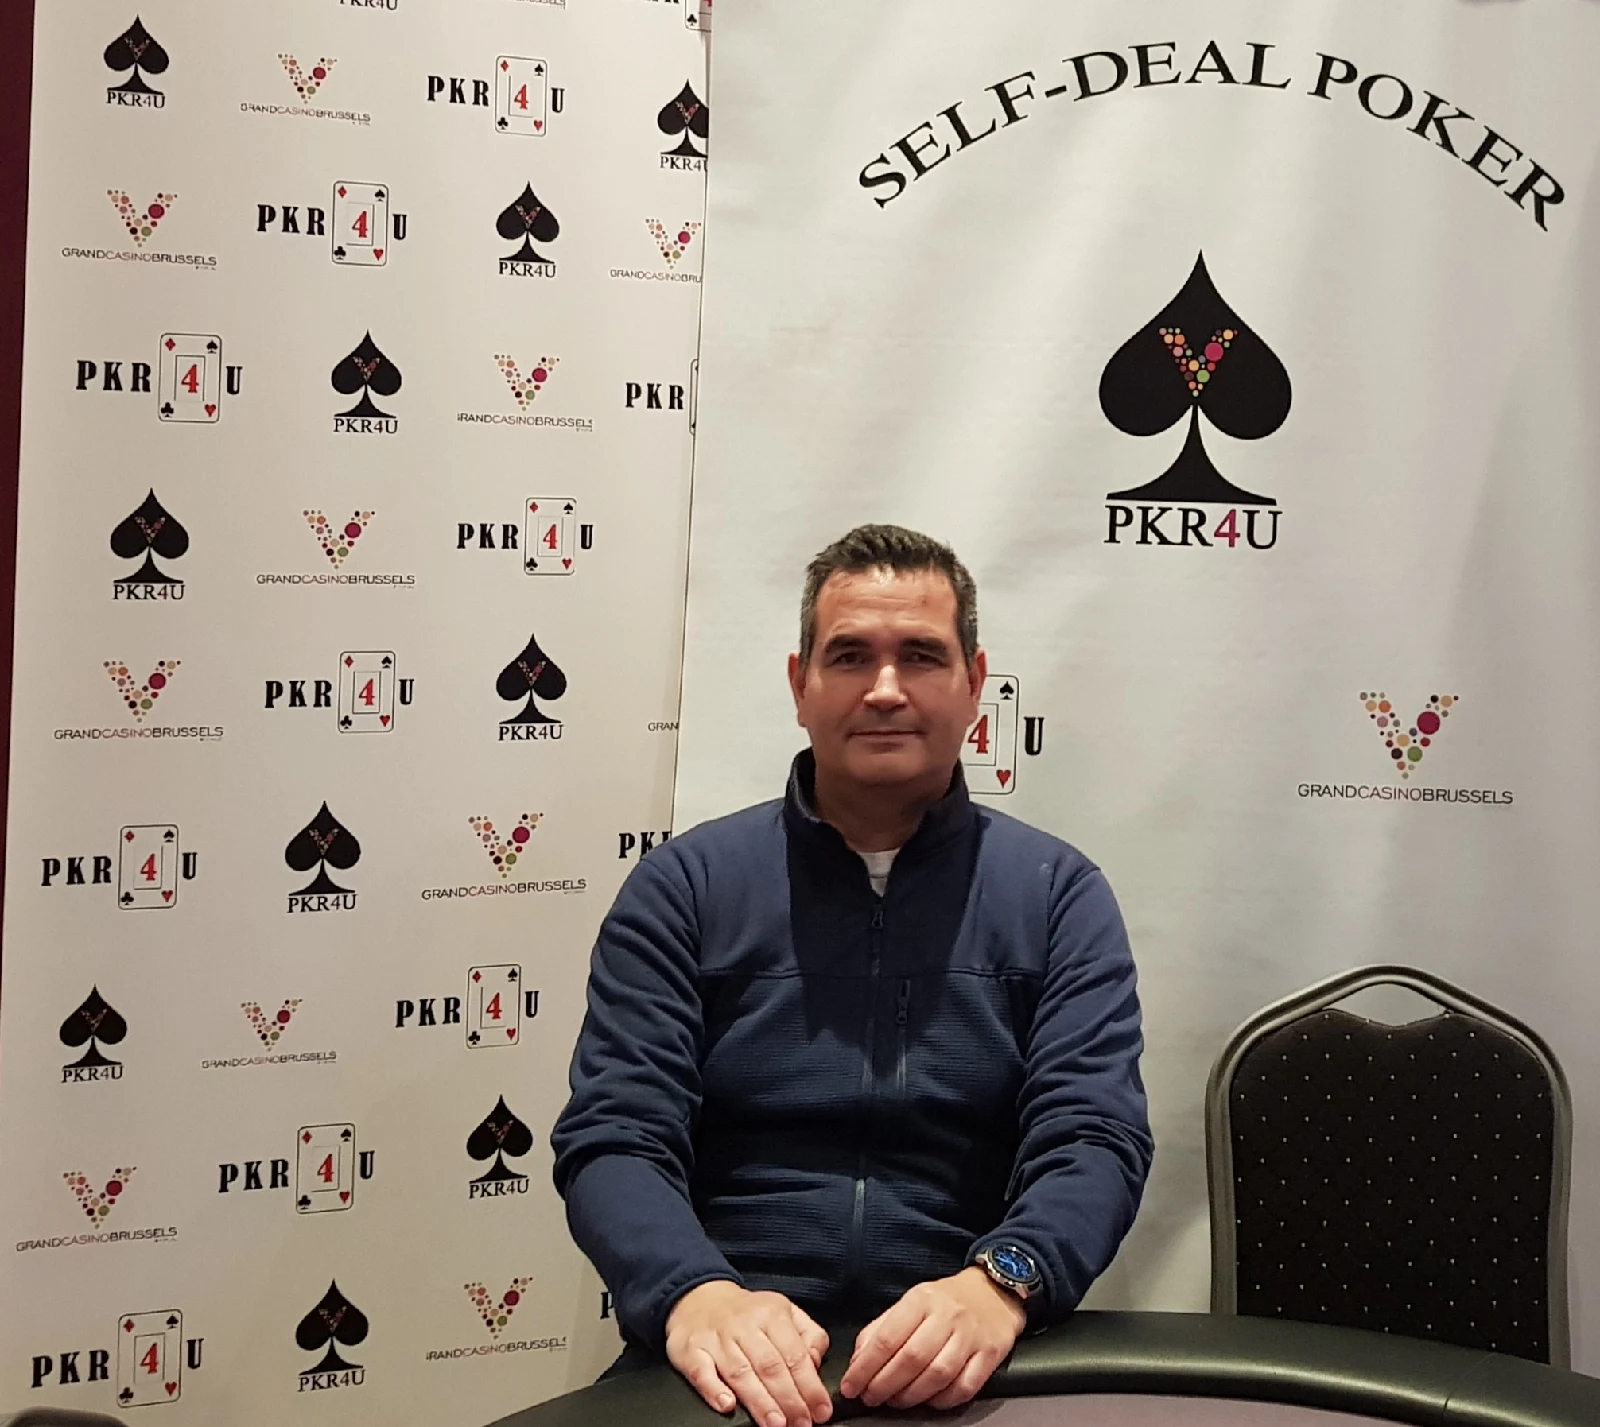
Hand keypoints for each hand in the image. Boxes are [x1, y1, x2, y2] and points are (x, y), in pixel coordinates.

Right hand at [664, 1280, 832, 1426]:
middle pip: (769, 1366)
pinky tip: (727, 1405)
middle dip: (788, 1399)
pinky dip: (714, 1390)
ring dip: (759, 1401)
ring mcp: (716, 1338)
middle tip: (801, 1423)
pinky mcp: (691, 1350)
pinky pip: (702, 1372)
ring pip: (740, 1372)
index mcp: (772, 1314)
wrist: (699, 1298)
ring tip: (775, 1424)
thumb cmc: (748, 1314)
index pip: (794, 1354)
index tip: (820, 1410)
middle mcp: (744, 1325)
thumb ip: (808, 1334)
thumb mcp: (784, 1311)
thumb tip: (816, 1363)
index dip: (810, 1385)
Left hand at [839, 1266, 1025, 1410]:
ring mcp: (971, 1336)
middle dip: (884, 1385)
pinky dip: (943, 1401)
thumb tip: (858, 1361)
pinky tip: (929, 1401)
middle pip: (911, 1359)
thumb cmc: (946, 1301)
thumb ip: (882, 1328)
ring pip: (937, 1375)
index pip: (887, 1337)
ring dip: (910, 1396)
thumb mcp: (911, 1302)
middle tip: (870, 1397)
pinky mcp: (990, 1355)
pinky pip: (964, 1387)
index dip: (865, 1367)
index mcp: (921, 1299)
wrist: (994, 1292)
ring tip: (895, 1401)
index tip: (851, 1386)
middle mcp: (947, 1316)